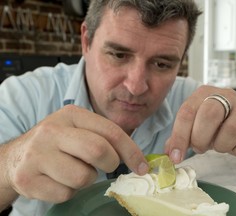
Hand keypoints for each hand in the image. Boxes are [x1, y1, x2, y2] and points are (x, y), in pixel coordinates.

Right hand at [3, 105, 147, 202]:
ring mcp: (37, 154)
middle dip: (110, 164)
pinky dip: (69, 191)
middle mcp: (52, 130)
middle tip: (105, 166)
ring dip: (86, 178)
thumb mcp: (79, 130)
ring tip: (73, 170)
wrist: (17, 156)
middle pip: (99, 151)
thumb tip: (137, 160)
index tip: (142, 167)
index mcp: (71, 114)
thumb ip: (104, 137)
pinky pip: (66, 193)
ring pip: (83, 177)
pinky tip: (58, 179)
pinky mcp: (28, 178)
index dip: (131, 151)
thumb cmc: (58, 143)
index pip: (111, 131)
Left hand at [165, 85, 235, 162]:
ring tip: (218, 144)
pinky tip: (234, 146)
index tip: (176, 157)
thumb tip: (169, 154)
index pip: (187, 112)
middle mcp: (224, 95)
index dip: (180, 137)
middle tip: (200, 148)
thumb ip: (180, 137)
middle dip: (201, 138)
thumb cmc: (215, 123)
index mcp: (203, 94)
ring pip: (233, 129)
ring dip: (221, 145)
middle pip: (210, 114)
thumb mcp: (194, 125)